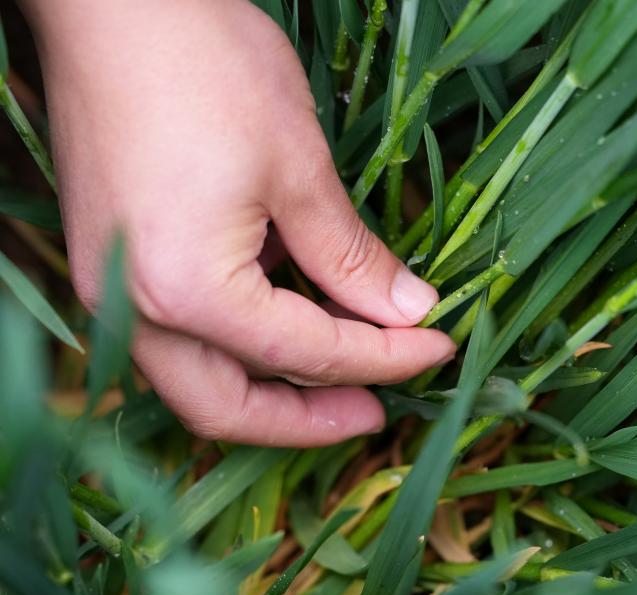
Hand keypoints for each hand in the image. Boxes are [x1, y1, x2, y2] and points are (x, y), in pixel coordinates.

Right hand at [22, 0, 455, 446]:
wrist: (110, 1)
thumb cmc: (204, 67)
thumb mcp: (298, 169)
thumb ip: (352, 258)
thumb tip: (408, 311)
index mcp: (188, 294)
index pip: (309, 358)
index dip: (384, 360)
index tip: (437, 348)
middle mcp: (136, 311)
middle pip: (228, 408)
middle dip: (308, 421)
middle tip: (376, 409)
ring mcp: (113, 290)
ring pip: (196, 381)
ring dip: (270, 389)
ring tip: (343, 376)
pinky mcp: (114, 263)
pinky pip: (179, 336)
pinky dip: (239, 346)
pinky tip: (292, 322)